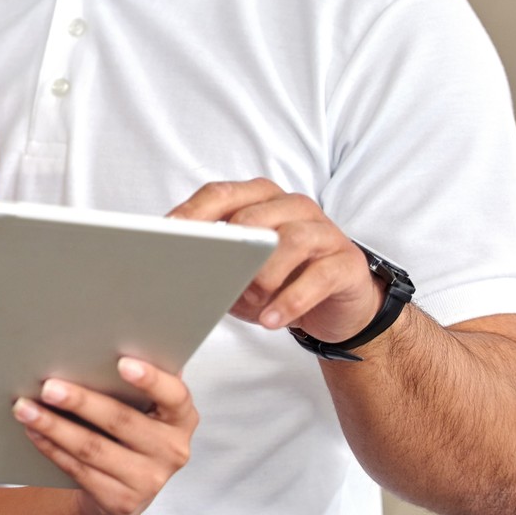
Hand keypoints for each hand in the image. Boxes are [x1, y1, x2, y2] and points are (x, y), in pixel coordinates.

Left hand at [13, 358, 196, 514]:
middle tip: (48, 386)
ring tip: (24, 407)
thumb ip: (131, 384)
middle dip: (81, 402)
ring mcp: (148, 480)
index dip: (151, 379)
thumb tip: (93, 344)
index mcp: (181, 418)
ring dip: (54, 426)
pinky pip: (79, 470)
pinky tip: (33, 431)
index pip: (174, 396)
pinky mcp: (121, 502)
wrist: (124, 491)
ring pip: (93, 448)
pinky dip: (52, 448)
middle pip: (121, 421)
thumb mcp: (142, 409)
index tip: (122, 362)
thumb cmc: (129, 431)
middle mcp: (172, 450)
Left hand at [169, 179, 384, 342]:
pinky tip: (271, 320)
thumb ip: (213, 260)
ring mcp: (324, 231)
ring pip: (290, 241)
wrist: (337, 306)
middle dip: (231, 254)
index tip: (168, 234)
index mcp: (259, 198)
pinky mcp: (347, 262)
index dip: (193, 213)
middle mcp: (292, 206)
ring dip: (263, 277)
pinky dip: (291, 300)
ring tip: (249, 305)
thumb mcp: (239, 270)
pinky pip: (319, 276)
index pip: (221, 194)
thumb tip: (172, 267)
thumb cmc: (280, 280)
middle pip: (253, 217)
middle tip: (218, 284)